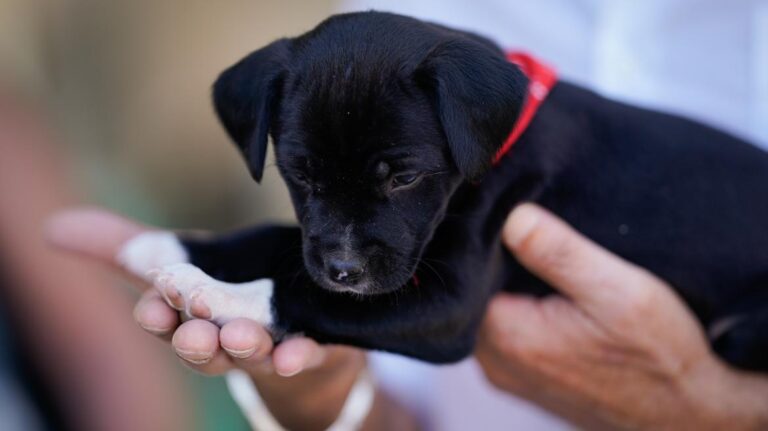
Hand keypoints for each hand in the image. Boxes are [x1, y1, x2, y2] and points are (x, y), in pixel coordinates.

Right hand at [46, 208, 366, 429]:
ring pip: (253, 351)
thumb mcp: (177, 260)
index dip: (156, 316)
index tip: (152, 309)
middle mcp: (223, 337)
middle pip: (204, 345)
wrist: (292, 313)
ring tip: (243, 336)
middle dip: (196, 340)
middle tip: (194, 331)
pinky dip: (298, 356)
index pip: (164, 319)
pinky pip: (304, 354)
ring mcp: (268, 344)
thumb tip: (54, 227)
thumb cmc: (224, 287)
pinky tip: (294, 356)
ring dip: (246, 346)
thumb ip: (124, 247)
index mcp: (187, 317)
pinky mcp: (308, 343)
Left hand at [476, 203, 767, 429]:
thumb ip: (558, 252)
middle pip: (477, 293)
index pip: (468, 271)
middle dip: (500, 263)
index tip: (515, 216)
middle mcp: (495, 362)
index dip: (488, 239)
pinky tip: (555, 298)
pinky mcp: (527, 378)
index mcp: (506, 336)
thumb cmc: (659, 357)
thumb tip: (511, 215)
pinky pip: (509, 332)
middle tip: (540, 239)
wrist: (690, 415)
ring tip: (550, 267)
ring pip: (492, 312)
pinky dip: (524, 310)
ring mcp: (509, 374)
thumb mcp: (616, 290)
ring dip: (513, 288)